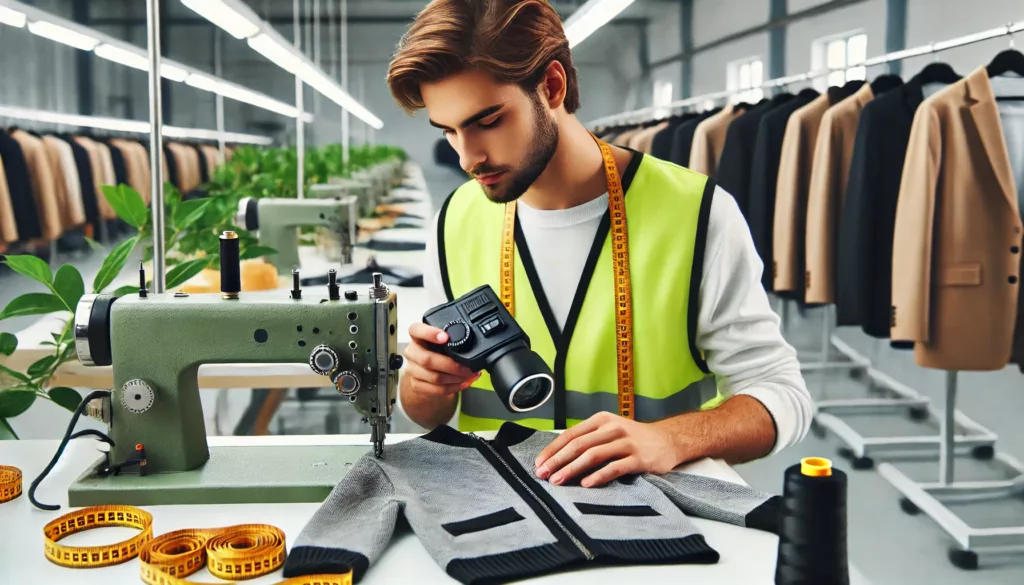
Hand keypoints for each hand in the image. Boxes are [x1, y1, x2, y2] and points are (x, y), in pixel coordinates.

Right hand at [402, 323, 479, 398]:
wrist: (423, 372)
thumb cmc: (435, 352)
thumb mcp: (440, 341)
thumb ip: (449, 340)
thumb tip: (471, 345)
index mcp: (417, 336)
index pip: (416, 330)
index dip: (430, 333)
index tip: (445, 337)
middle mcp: (411, 352)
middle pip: (428, 359)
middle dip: (452, 366)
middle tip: (468, 368)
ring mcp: (412, 370)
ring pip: (435, 377)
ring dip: (456, 378)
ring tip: (468, 376)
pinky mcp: (416, 385)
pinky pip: (437, 389)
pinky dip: (454, 387)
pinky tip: (463, 383)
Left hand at [533, 412, 681, 487]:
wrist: (668, 441)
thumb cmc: (633, 439)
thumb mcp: (609, 431)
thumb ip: (588, 440)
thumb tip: (558, 458)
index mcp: (601, 420)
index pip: (571, 434)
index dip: (553, 449)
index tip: (539, 463)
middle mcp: (612, 428)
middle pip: (579, 444)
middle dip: (557, 460)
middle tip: (543, 474)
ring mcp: (626, 442)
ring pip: (593, 455)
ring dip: (572, 469)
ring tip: (558, 481)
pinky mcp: (638, 458)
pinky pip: (614, 467)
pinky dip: (598, 476)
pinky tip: (586, 484)